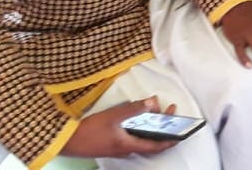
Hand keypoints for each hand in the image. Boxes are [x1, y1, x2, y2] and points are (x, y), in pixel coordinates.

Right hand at [62, 98, 179, 157]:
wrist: (69, 141)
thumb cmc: (91, 130)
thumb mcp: (114, 116)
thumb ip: (134, 109)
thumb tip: (152, 102)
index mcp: (129, 145)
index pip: (156, 145)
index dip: (171, 139)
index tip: (182, 130)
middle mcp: (126, 150)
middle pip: (150, 143)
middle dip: (163, 129)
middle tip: (170, 113)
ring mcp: (119, 149)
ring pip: (142, 140)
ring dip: (152, 128)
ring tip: (157, 113)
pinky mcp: (113, 145)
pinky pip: (132, 138)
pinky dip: (140, 129)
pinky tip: (138, 119)